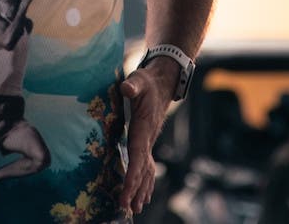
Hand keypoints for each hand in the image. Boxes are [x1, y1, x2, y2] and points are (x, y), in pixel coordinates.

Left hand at [118, 60, 178, 215]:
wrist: (162, 82)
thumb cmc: (147, 82)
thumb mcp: (139, 79)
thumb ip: (133, 85)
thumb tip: (126, 88)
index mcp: (143, 129)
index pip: (138, 158)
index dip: (132, 177)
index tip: (126, 193)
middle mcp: (147, 139)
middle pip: (143, 170)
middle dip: (135, 189)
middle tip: (128, 208)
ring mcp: (148, 142)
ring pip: (147, 171)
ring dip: (141, 189)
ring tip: (135, 208)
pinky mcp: (146, 141)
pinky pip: (147, 166)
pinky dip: (145, 181)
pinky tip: (143, 194)